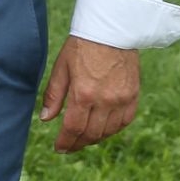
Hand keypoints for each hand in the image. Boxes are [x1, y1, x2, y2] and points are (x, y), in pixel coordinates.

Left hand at [40, 36, 140, 152]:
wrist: (111, 32)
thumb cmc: (81, 48)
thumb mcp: (61, 68)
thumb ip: (54, 95)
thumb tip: (45, 119)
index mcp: (83, 94)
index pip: (73, 128)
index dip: (65, 142)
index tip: (59, 148)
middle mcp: (105, 100)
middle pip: (91, 133)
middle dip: (78, 143)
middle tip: (68, 147)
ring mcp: (122, 100)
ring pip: (108, 131)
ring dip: (94, 138)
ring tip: (82, 139)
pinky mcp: (133, 96)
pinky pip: (124, 121)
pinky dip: (112, 129)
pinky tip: (103, 129)